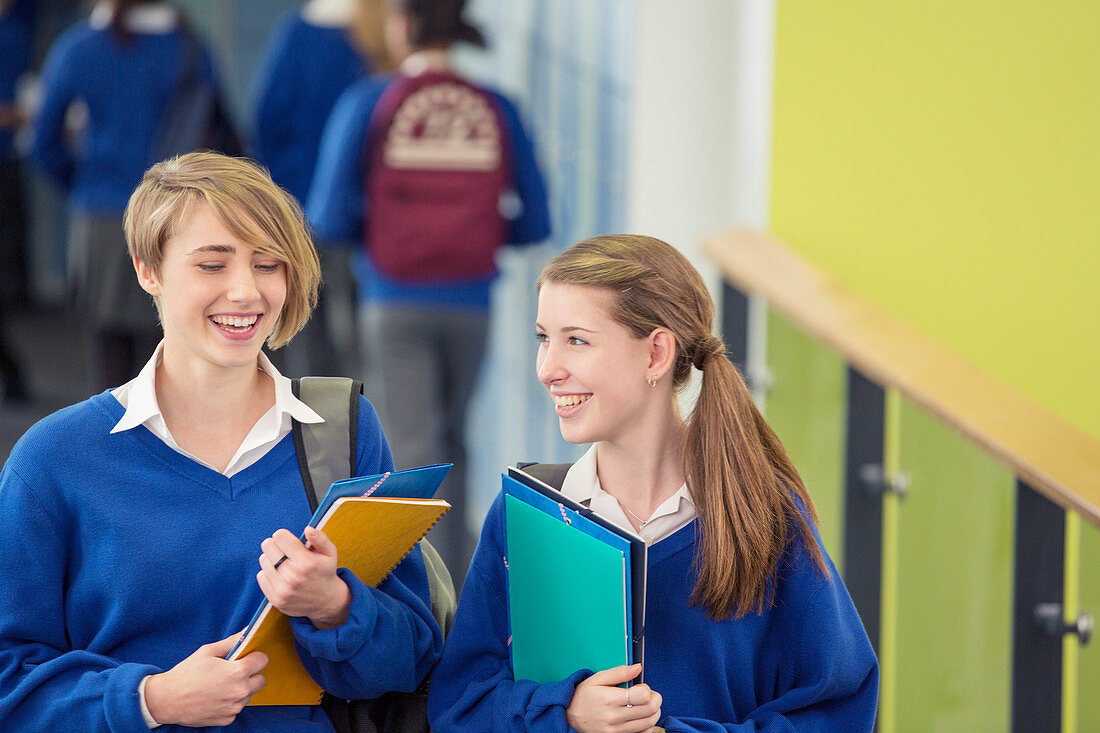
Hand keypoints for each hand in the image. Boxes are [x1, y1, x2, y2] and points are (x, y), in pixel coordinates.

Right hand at [144, 633, 266, 726]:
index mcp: (237, 672)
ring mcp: (234, 707)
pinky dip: (230, 702)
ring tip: (220, 685)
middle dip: (251, 674)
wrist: (166, 699)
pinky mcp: (227, 719)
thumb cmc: (187, 673)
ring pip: (249, 694)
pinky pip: (237, 707)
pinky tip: (215, 697)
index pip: (263, 660)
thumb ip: (232, 641)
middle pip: (260, 679)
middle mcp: (239, 691)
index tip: (246, 657)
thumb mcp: (208, 651)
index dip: (254, 657)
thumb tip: (248, 630)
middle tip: (233, 672)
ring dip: (241, 689)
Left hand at [257, 526, 350, 628]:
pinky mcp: (275, 599)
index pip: (279, 537)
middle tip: (284, 550)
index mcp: (306, 562)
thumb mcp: (330, 553)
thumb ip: (321, 538)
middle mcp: (293, 576)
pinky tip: (280, 575)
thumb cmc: (325, 571)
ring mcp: (283, 589)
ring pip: (263, 560)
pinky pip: (260, 576)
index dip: (283, 535)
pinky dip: (268, 573)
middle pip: (268, 546)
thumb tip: (307, 529)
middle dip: (275, 545)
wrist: (325, 602)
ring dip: (271, 559)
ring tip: (283, 563)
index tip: (288, 540)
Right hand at [566, 664, 661, 732]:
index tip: (642, 687)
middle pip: (649, 710)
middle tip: (650, 695)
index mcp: (610, 699)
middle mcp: (614, 717)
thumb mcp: (598, 679)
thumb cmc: (583, 696)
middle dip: (655, 700)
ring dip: (653, 712)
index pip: (642, 696)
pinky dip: (646, 726)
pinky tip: (640, 718)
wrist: (570, 716)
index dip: (647, 690)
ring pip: (648, 724)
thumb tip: (637, 667)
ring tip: (645, 705)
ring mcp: (616, 730)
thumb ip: (619, 672)